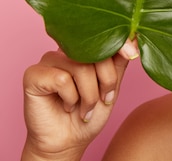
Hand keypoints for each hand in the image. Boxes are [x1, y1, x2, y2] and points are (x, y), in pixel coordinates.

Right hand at [21, 40, 138, 160]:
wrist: (69, 141)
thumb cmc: (90, 113)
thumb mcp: (112, 86)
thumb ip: (119, 62)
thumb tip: (133, 36)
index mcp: (83, 49)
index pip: (104, 37)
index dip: (120, 44)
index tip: (132, 53)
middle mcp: (65, 50)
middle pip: (95, 52)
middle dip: (107, 80)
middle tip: (104, 100)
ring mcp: (48, 60)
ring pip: (80, 67)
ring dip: (89, 94)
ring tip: (85, 108)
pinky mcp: (33, 74)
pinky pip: (61, 79)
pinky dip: (70, 98)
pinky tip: (67, 106)